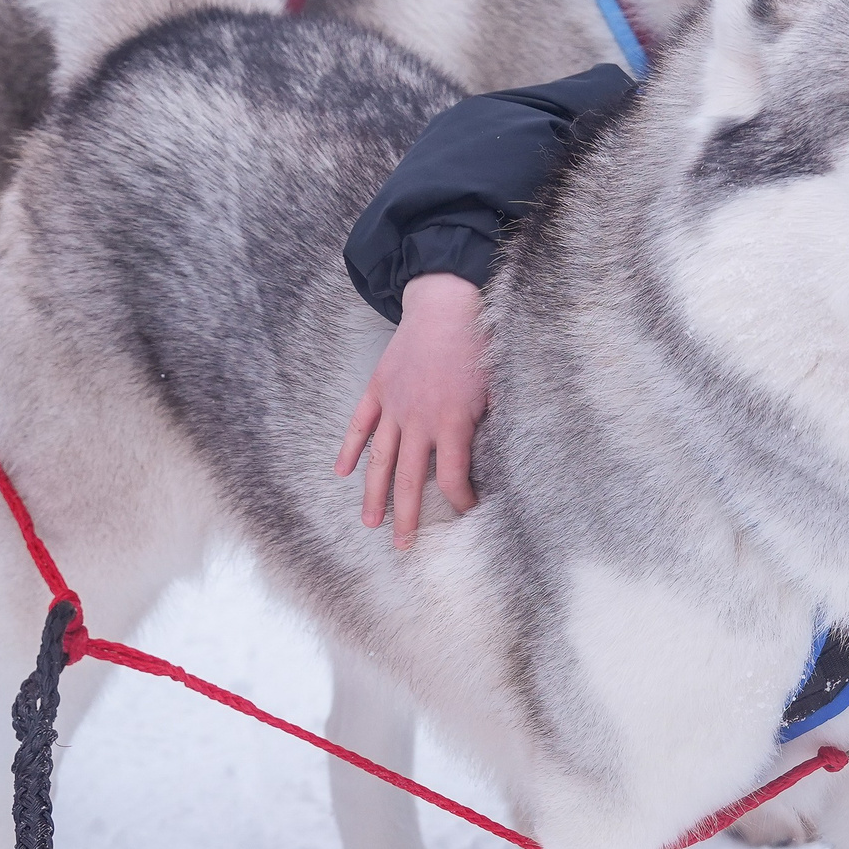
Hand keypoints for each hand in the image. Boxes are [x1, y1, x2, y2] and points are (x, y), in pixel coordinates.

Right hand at [336, 273, 488, 547]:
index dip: (460, 501)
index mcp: (452, 422)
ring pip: (379, 459)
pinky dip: (349, 448)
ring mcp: (394, 405)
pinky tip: (342, 472)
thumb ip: (494, 424)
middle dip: (407, 516)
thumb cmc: (479, 344)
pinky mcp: (378, 388)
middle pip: (408, 480)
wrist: (446, 302)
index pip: (451, 479)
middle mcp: (418, 420)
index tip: (467, 511)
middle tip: (403, 546)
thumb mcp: (498, 387)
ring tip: (369, 523)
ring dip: (373, 494)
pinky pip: (358, 425)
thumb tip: (505, 458)